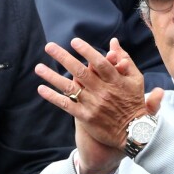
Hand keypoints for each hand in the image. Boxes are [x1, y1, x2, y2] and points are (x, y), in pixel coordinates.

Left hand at [35, 37, 147, 173]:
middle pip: (80, 72)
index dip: (87, 51)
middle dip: (63, 57)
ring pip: (70, 88)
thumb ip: (124, 59)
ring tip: (38, 67)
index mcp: (115, 81)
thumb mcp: (135, 79)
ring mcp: (93, 105)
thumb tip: (113, 41)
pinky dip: (53, 97)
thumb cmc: (134, 101)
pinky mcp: (85, 117)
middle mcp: (102, 92)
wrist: (134, 132)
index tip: (74, 41)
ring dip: (52, 77)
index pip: (99, 63)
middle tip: (49, 46)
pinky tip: (41, 89)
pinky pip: (66, 104)